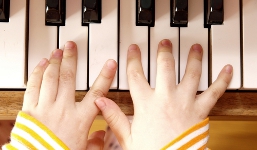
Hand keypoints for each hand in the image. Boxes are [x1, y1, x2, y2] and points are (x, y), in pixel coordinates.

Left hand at [22, 41, 116, 148]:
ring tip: (57, 51)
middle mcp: (63, 109)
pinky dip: (38, 73)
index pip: (97, 93)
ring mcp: (45, 107)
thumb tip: (102, 136)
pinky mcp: (30, 109)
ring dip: (55, 62)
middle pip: (68, 78)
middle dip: (71, 59)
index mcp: (80, 119)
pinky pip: (33, 86)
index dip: (105, 76)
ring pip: (51, 78)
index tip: (110, 63)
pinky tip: (41, 64)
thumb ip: (96, 143)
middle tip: (71, 46)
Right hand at [95, 39, 232, 148]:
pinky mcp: (200, 110)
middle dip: (164, 52)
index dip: (134, 59)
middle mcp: (166, 98)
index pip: (136, 75)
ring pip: (191, 74)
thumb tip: (100, 102)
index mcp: (146, 104)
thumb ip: (114, 117)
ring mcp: (185, 102)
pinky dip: (222, 80)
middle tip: (165, 43)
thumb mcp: (128, 137)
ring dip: (193, 58)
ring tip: (194, 48)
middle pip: (165, 67)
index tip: (134, 49)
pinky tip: (226, 70)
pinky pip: (214, 92)